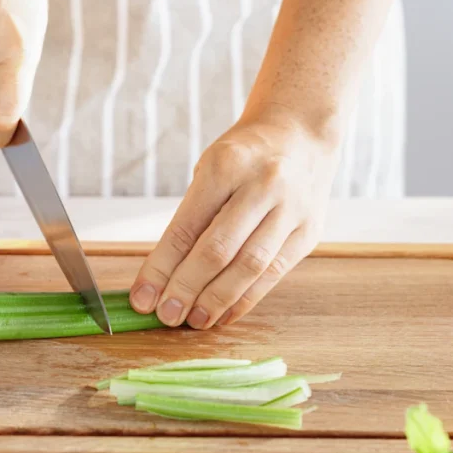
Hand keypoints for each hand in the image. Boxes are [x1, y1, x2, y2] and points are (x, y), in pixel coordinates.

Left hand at [129, 115, 339, 328]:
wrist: (301, 132)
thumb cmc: (243, 156)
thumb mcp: (209, 170)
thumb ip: (190, 219)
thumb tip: (162, 278)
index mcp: (225, 166)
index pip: (185, 228)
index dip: (161, 268)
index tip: (143, 298)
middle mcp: (262, 185)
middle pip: (218, 250)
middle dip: (187, 288)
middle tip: (166, 315)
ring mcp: (291, 209)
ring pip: (250, 266)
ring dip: (217, 300)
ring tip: (194, 320)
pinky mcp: (310, 231)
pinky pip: (274, 273)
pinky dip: (247, 299)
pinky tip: (225, 314)